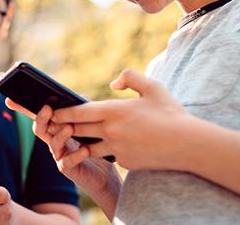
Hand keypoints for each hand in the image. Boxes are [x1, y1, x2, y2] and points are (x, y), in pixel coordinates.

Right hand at [6, 99, 118, 197]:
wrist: (103, 174)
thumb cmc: (94, 146)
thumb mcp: (90, 126)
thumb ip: (83, 112)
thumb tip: (82, 97)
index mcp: (55, 127)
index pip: (37, 115)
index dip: (22, 108)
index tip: (9, 99)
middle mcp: (53, 141)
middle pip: (40, 128)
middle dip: (41, 118)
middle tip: (48, 108)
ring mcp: (59, 155)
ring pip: (53, 144)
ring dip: (60, 135)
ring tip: (70, 128)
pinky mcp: (68, 169)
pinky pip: (67, 162)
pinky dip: (76, 155)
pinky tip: (85, 150)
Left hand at [52, 68, 193, 170]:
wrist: (188, 144)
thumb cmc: (171, 113)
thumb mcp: (152, 87)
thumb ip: (130, 78)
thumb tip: (113, 83)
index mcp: (114, 111)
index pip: (79, 112)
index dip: (62, 112)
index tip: (51, 111)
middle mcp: (111, 131)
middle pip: (79, 129)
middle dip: (64, 127)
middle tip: (51, 124)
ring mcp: (117, 149)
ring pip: (90, 146)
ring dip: (81, 141)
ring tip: (72, 136)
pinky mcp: (126, 161)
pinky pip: (110, 155)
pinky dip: (105, 150)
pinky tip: (103, 147)